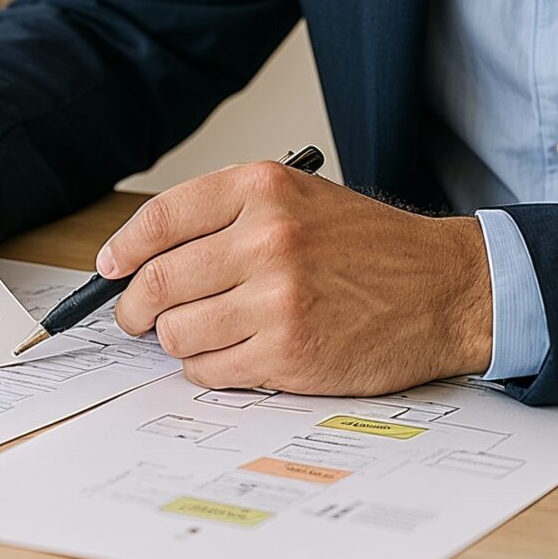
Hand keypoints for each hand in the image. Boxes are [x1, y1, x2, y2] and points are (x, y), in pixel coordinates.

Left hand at [99, 162, 492, 392]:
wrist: (446, 288)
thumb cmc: (372, 247)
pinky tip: (233, 354)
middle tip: (137, 316)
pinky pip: (210, 369)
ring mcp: (278, 299)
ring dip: (176, 340)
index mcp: (264, 189)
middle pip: (158, 283)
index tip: (111, 267)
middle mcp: (267, 239)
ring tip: (203, 333)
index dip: (122, 250)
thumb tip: (148, 256)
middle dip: (135, 307)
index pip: (160, 220)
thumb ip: (229, 217)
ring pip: (177, 332)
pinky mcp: (289, 354)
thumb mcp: (302, 200)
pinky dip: (208, 367)